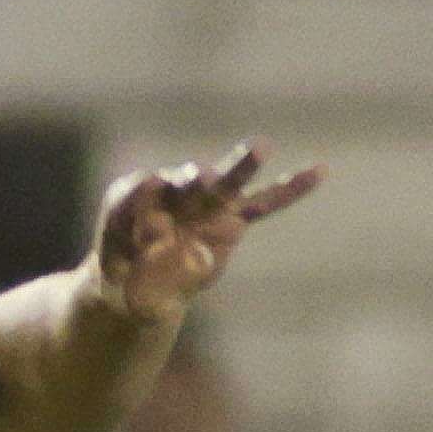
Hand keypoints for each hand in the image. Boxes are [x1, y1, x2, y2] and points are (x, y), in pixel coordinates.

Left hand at [89, 142, 324, 324]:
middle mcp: (172, 192)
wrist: (134, 284)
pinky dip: (290, 190)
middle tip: (203, 176)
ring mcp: (204, 205)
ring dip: (242, 167)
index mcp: (135, 196)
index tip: (146, 235)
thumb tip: (162, 233)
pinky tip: (320, 172)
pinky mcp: (232, 221)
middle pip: (189, 181)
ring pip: (229, 187)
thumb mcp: (112, 277)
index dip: (145, 210)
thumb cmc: (120, 274)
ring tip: (262, 147)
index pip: (141, 192)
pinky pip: (264, 204)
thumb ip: (132, 261)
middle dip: (196, 178)